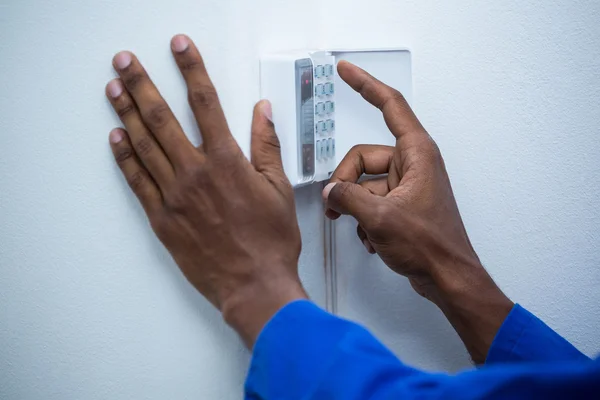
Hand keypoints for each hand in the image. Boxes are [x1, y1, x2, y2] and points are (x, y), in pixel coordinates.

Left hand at [105, 35, 306, 347]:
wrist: (253, 284)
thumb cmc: (269, 241)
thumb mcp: (279, 189)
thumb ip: (267, 146)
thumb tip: (262, 112)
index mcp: (227, 161)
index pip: (206, 102)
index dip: (191, 69)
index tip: (180, 48)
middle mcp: (196, 173)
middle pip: (163, 117)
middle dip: (142, 83)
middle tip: (125, 61)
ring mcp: (175, 195)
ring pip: (145, 144)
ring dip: (127, 112)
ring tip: (113, 89)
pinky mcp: (162, 218)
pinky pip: (138, 181)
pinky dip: (125, 157)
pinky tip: (116, 138)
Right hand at [323, 61, 512, 362]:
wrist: (448, 277)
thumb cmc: (432, 246)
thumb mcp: (379, 218)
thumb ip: (347, 198)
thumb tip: (332, 190)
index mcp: (417, 154)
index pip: (389, 105)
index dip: (365, 85)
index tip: (346, 70)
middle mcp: (413, 165)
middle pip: (363, 157)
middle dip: (345, 181)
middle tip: (335, 204)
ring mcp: (407, 185)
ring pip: (364, 182)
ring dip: (354, 205)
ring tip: (359, 227)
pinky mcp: (403, 203)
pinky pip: (371, 199)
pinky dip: (365, 217)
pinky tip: (373, 237)